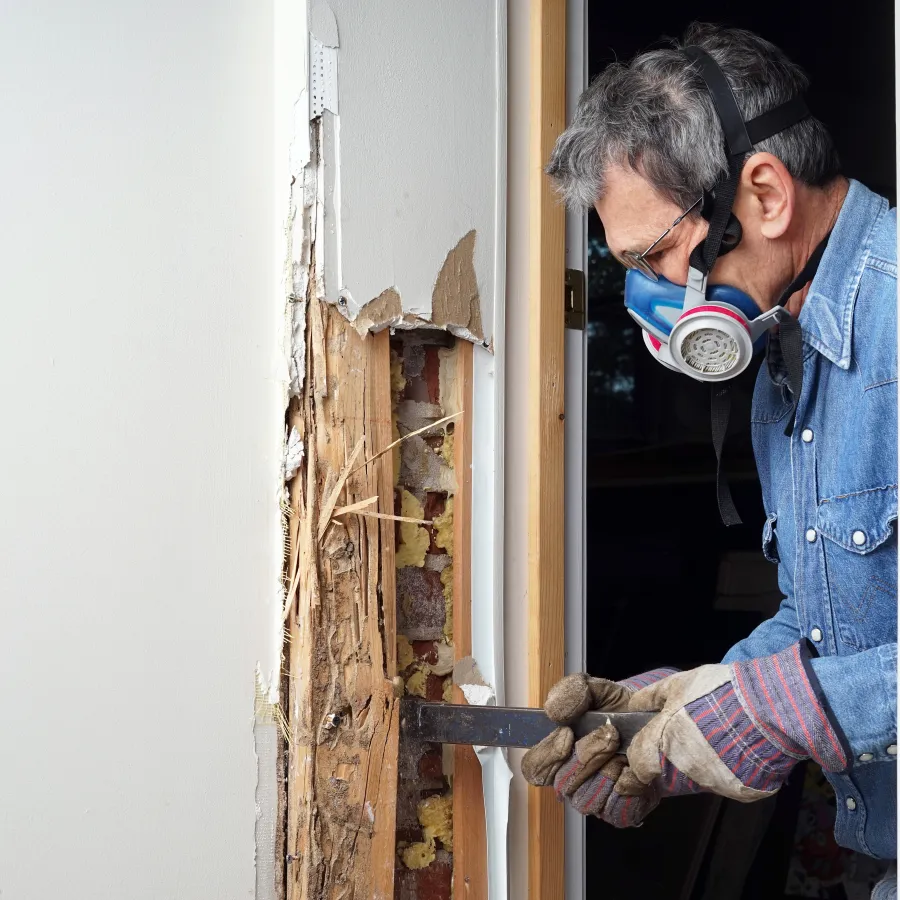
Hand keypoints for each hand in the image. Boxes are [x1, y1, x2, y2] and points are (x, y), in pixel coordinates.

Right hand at [521, 668, 677, 826]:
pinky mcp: (618, 812)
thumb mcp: (594, 690)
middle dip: (588, 755)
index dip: (546, 755)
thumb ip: (570, 692)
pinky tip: (634, 769)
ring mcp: (592, 799)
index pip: (533, 768)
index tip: (567, 734)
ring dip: (609, 770)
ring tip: (624, 750)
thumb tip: (552, 712)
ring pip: (587, 798)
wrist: (653, 724)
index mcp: (555, 753)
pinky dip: (628, 787)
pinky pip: (614, 809)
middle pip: (563, 782)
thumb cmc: (617, 709)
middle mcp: (570, 781)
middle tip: (610, 734)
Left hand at [626, 643, 849, 801]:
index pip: (637, 765)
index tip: (647, 745)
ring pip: (695, 778)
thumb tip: (633, 704)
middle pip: (667, 772)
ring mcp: (712, 783)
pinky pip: (724, 781)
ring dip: (698, 763)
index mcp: (662, 745)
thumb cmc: (717, 692)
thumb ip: (651, 696)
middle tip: (688, 734)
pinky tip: (734, 748)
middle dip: (670, 757)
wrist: (769, 707)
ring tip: (715, 736)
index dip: (640, 754)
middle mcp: (683, 770)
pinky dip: (725, 768)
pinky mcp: (739, 791)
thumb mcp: (678, 684)